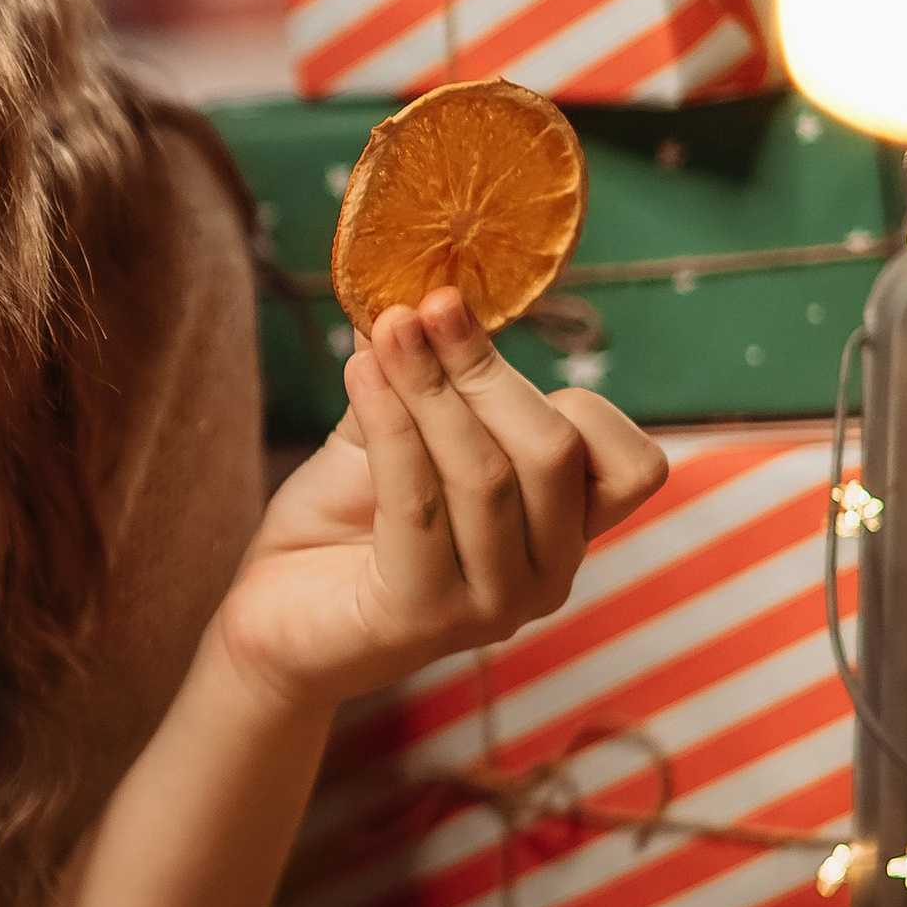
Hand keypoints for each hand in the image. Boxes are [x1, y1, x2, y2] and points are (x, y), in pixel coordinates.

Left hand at [216, 289, 666, 719]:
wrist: (277, 614)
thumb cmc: (346, 523)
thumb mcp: (397, 436)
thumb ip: (426, 379)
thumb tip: (421, 289)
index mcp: (567, 530)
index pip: (629, 464)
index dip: (573, 390)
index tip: (491, 331)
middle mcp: (549, 576)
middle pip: (552, 451)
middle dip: (484, 369)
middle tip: (422, 307)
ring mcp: (493, 605)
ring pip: (486, 474)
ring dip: (430, 387)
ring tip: (384, 330)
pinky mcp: (424, 617)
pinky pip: (418, 505)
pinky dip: (392, 427)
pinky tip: (360, 373)